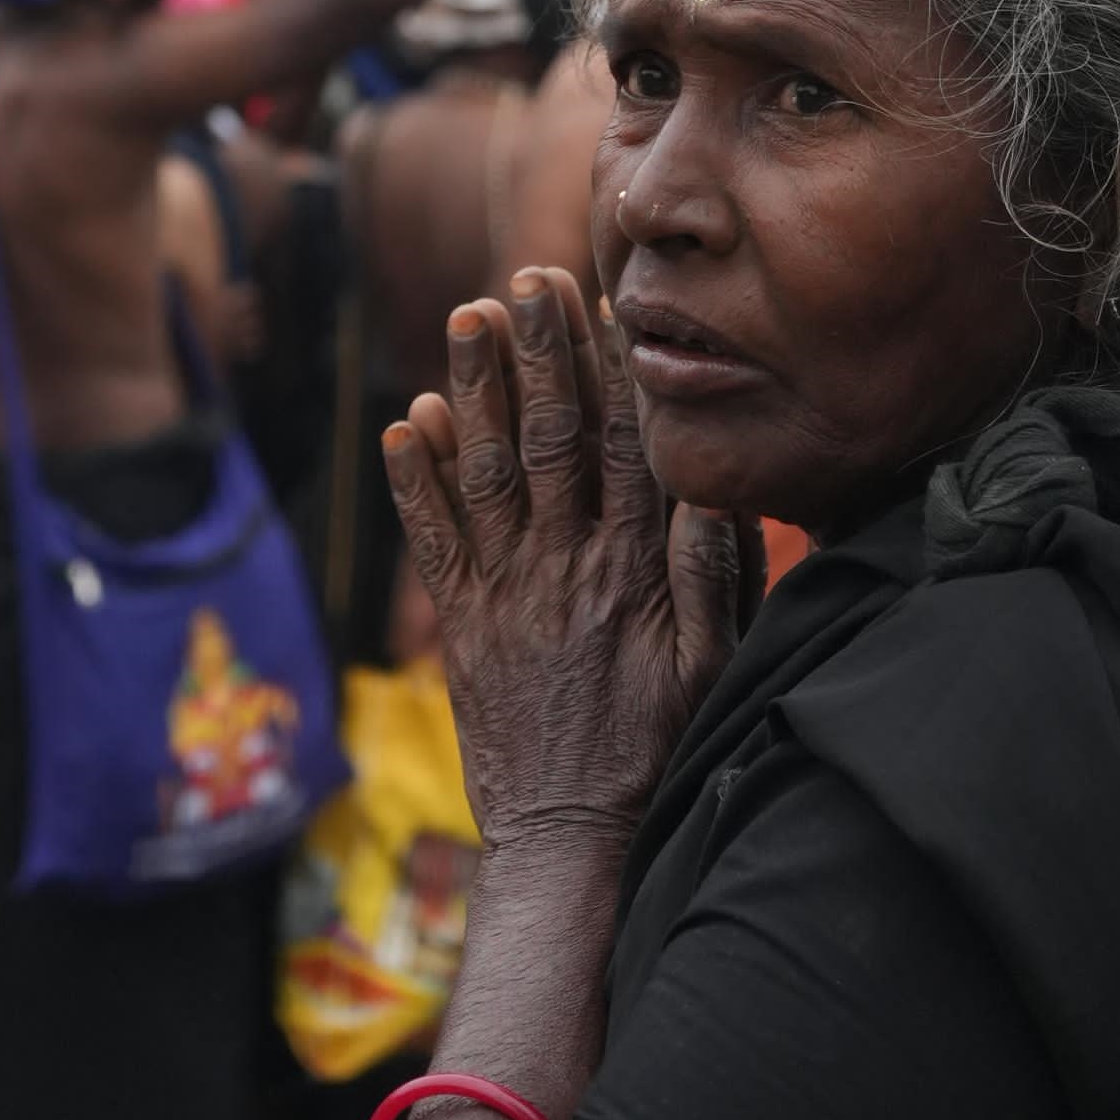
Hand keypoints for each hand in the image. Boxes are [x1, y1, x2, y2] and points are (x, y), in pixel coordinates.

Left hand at [386, 267, 740, 850]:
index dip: (609, 371)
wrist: (574, 843)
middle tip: (525, 276)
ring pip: (485, 471)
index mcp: (630, 572)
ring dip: (473, 389)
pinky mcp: (464, 626)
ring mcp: (506, 594)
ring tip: (466, 315)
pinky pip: (434, 541)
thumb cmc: (656, 754)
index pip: (620, 447)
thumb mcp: (711, 669)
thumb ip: (713, 574)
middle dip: (536, 352)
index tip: (600, 303)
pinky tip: (406, 422)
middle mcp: (563, 568)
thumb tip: (713, 483)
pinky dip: (415, 480)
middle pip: (547, 439)